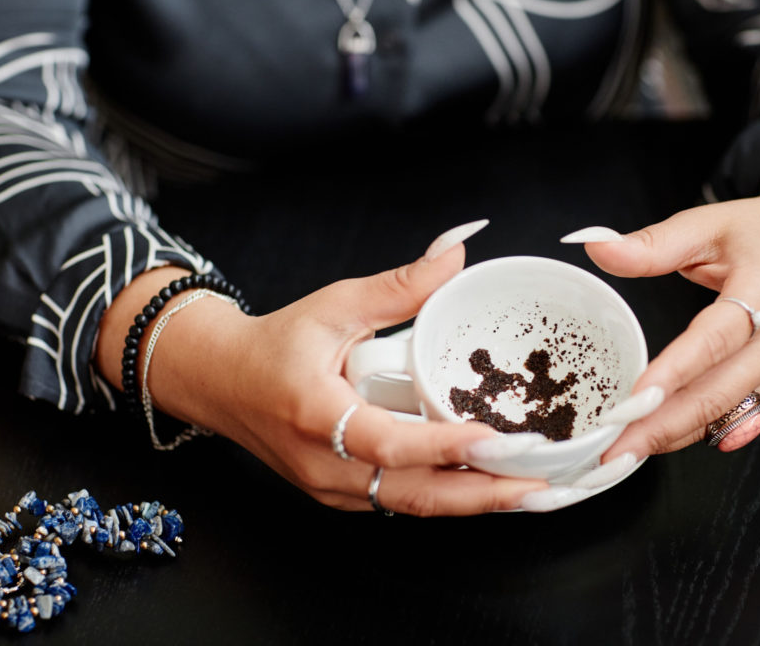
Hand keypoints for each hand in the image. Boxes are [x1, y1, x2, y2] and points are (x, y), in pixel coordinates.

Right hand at [97, 221, 547, 515]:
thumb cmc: (272, 345)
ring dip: (472, 502)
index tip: (498, 442)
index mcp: (317, 416)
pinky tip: (485, 487)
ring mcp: (330, 488)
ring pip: (412, 505)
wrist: (219, 381)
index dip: (447, 447)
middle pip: (414, 495)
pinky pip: (399, 501)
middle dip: (484, 496)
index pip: (391, 443)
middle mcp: (324, 465)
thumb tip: (456, 253)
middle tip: (541, 487)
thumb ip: (399, 285)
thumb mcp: (334, 306)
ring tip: (527, 492)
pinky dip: (445, 497)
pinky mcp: (339, 495)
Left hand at [562, 136, 759, 460]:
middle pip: (716, 394)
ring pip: (722, 414)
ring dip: (670, 438)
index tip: (632, 401)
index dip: (672, 374)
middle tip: (610, 451)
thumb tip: (596, 245)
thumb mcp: (710, 224)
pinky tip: (658, 447)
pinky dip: (693, 434)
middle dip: (659, 427)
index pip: (713, 342)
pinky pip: (732, 418)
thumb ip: (652, 243)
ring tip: (621, 457)